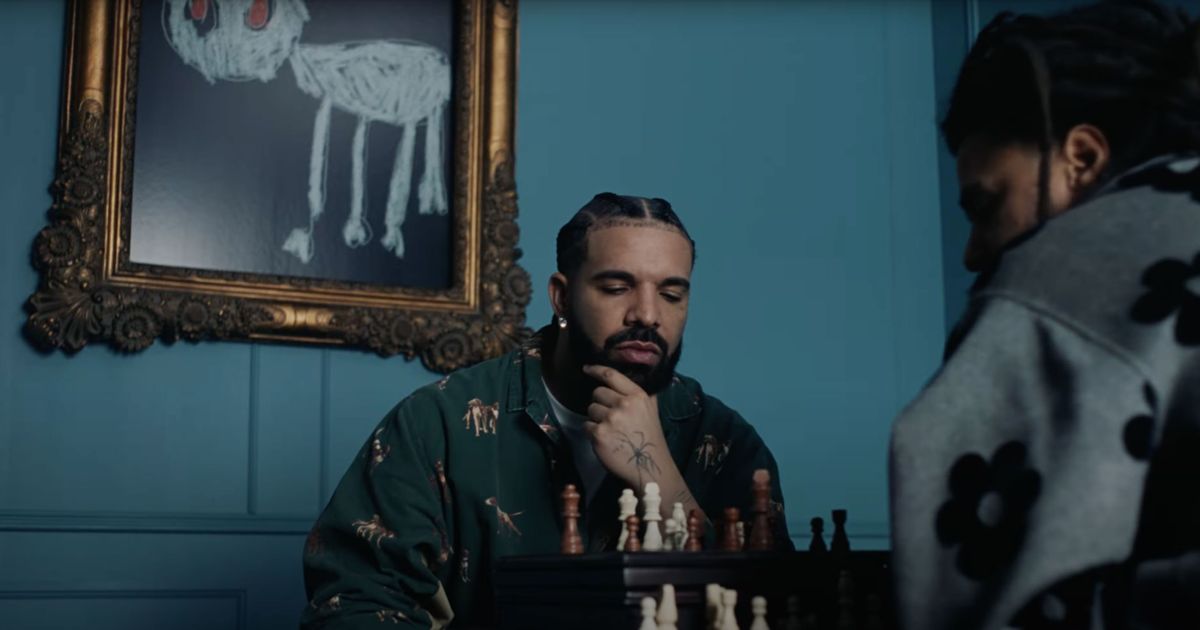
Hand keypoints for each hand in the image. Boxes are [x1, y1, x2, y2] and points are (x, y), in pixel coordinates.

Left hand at [582, 365, 668, 486]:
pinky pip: (586, 426)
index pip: (611, 375)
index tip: (586, 369)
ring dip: (596, 419)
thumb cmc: (649, 437)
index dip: (596, 370)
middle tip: (610, 416)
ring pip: (590, 409)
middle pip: (597, 393)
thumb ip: (638, 393)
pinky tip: (606, 440)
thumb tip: (624, 378)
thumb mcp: (651, 409)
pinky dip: (592, 432)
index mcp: (637, 396)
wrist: (649, 466)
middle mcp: (624, 404)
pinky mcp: (599, 434)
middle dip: (600, 403)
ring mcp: (610, 419)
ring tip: (610, 430)